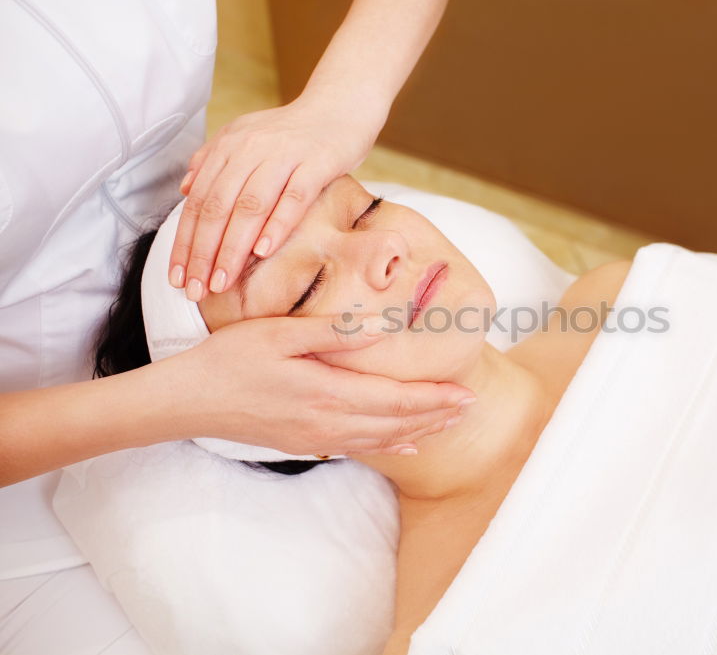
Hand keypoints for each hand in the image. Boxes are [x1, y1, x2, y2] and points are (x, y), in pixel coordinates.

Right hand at [161, 314, 473, 455]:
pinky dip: (390, 445)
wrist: (186, 402)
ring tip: (450, 422)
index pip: (396, 401)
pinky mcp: (304, 443)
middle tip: (472, 407)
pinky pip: (359, 447)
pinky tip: (406, 444)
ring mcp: (316, 437)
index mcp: (327, 392)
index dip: (434, 399)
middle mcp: (328, 423)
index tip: (467, 394)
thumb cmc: (229, 358)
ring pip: (382, 439)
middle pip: (397, 424)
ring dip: (420, 430)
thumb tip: (383, 328)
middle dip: (437, 415)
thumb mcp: (279, 333)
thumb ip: (334, 332)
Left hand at [170, 91, 387, 300]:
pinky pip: (294, 197)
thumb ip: (214, 160)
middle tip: (197, 290)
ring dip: (233, 247)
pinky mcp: (318, 162)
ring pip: (250, 206)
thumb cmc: (295, 132)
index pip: (198, 201)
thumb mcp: (247, 139)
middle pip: (218, 206)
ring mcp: (284, 155)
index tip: (179, 277)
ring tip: (223, 280)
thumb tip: (185, 189)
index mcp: (230, 146)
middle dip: (204, 252)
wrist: (341, 104)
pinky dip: (277, 225)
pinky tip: (264, 252)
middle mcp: (251, 149)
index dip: (185, 241)